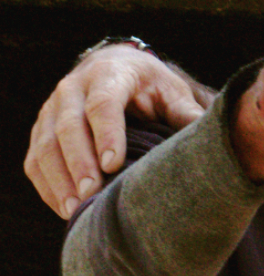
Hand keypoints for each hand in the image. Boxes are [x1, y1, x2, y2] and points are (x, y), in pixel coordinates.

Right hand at [25, 45, 205, 217]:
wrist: (116, 67)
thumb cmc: (151, 87)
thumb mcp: (172, 93)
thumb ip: (187, 115)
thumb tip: (216, 141)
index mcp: (110, 73)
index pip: (103, 103)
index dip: (107, 134)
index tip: (113, 165)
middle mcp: (73, 87)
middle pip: (69, 126)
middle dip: (79, 162)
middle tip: (91, 194)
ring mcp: (51, 109)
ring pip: (46, 145)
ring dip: (59, 179)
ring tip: (76, 209)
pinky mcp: (41, 129)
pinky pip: (35, 160)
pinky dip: (47, 185)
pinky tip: (65, 208)